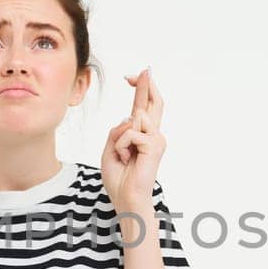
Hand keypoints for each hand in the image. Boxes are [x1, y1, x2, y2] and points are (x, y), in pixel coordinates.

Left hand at [100, 67, 165, 213]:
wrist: (126, 199)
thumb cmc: (119, 178)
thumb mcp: (110, 148)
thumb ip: (117, 131)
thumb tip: (129, 117)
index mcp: (142, 136)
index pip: (143, 107)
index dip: (141, 89)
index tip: (134, 76)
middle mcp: (153, 135)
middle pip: (153, 102)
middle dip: (146, 84)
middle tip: (145, 69)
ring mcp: (157, 139)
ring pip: (135, 118)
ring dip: (120, 137)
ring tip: (124, 156)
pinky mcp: (155, 145)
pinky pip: (130, 133)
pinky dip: (122, 146)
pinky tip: (127, 159)